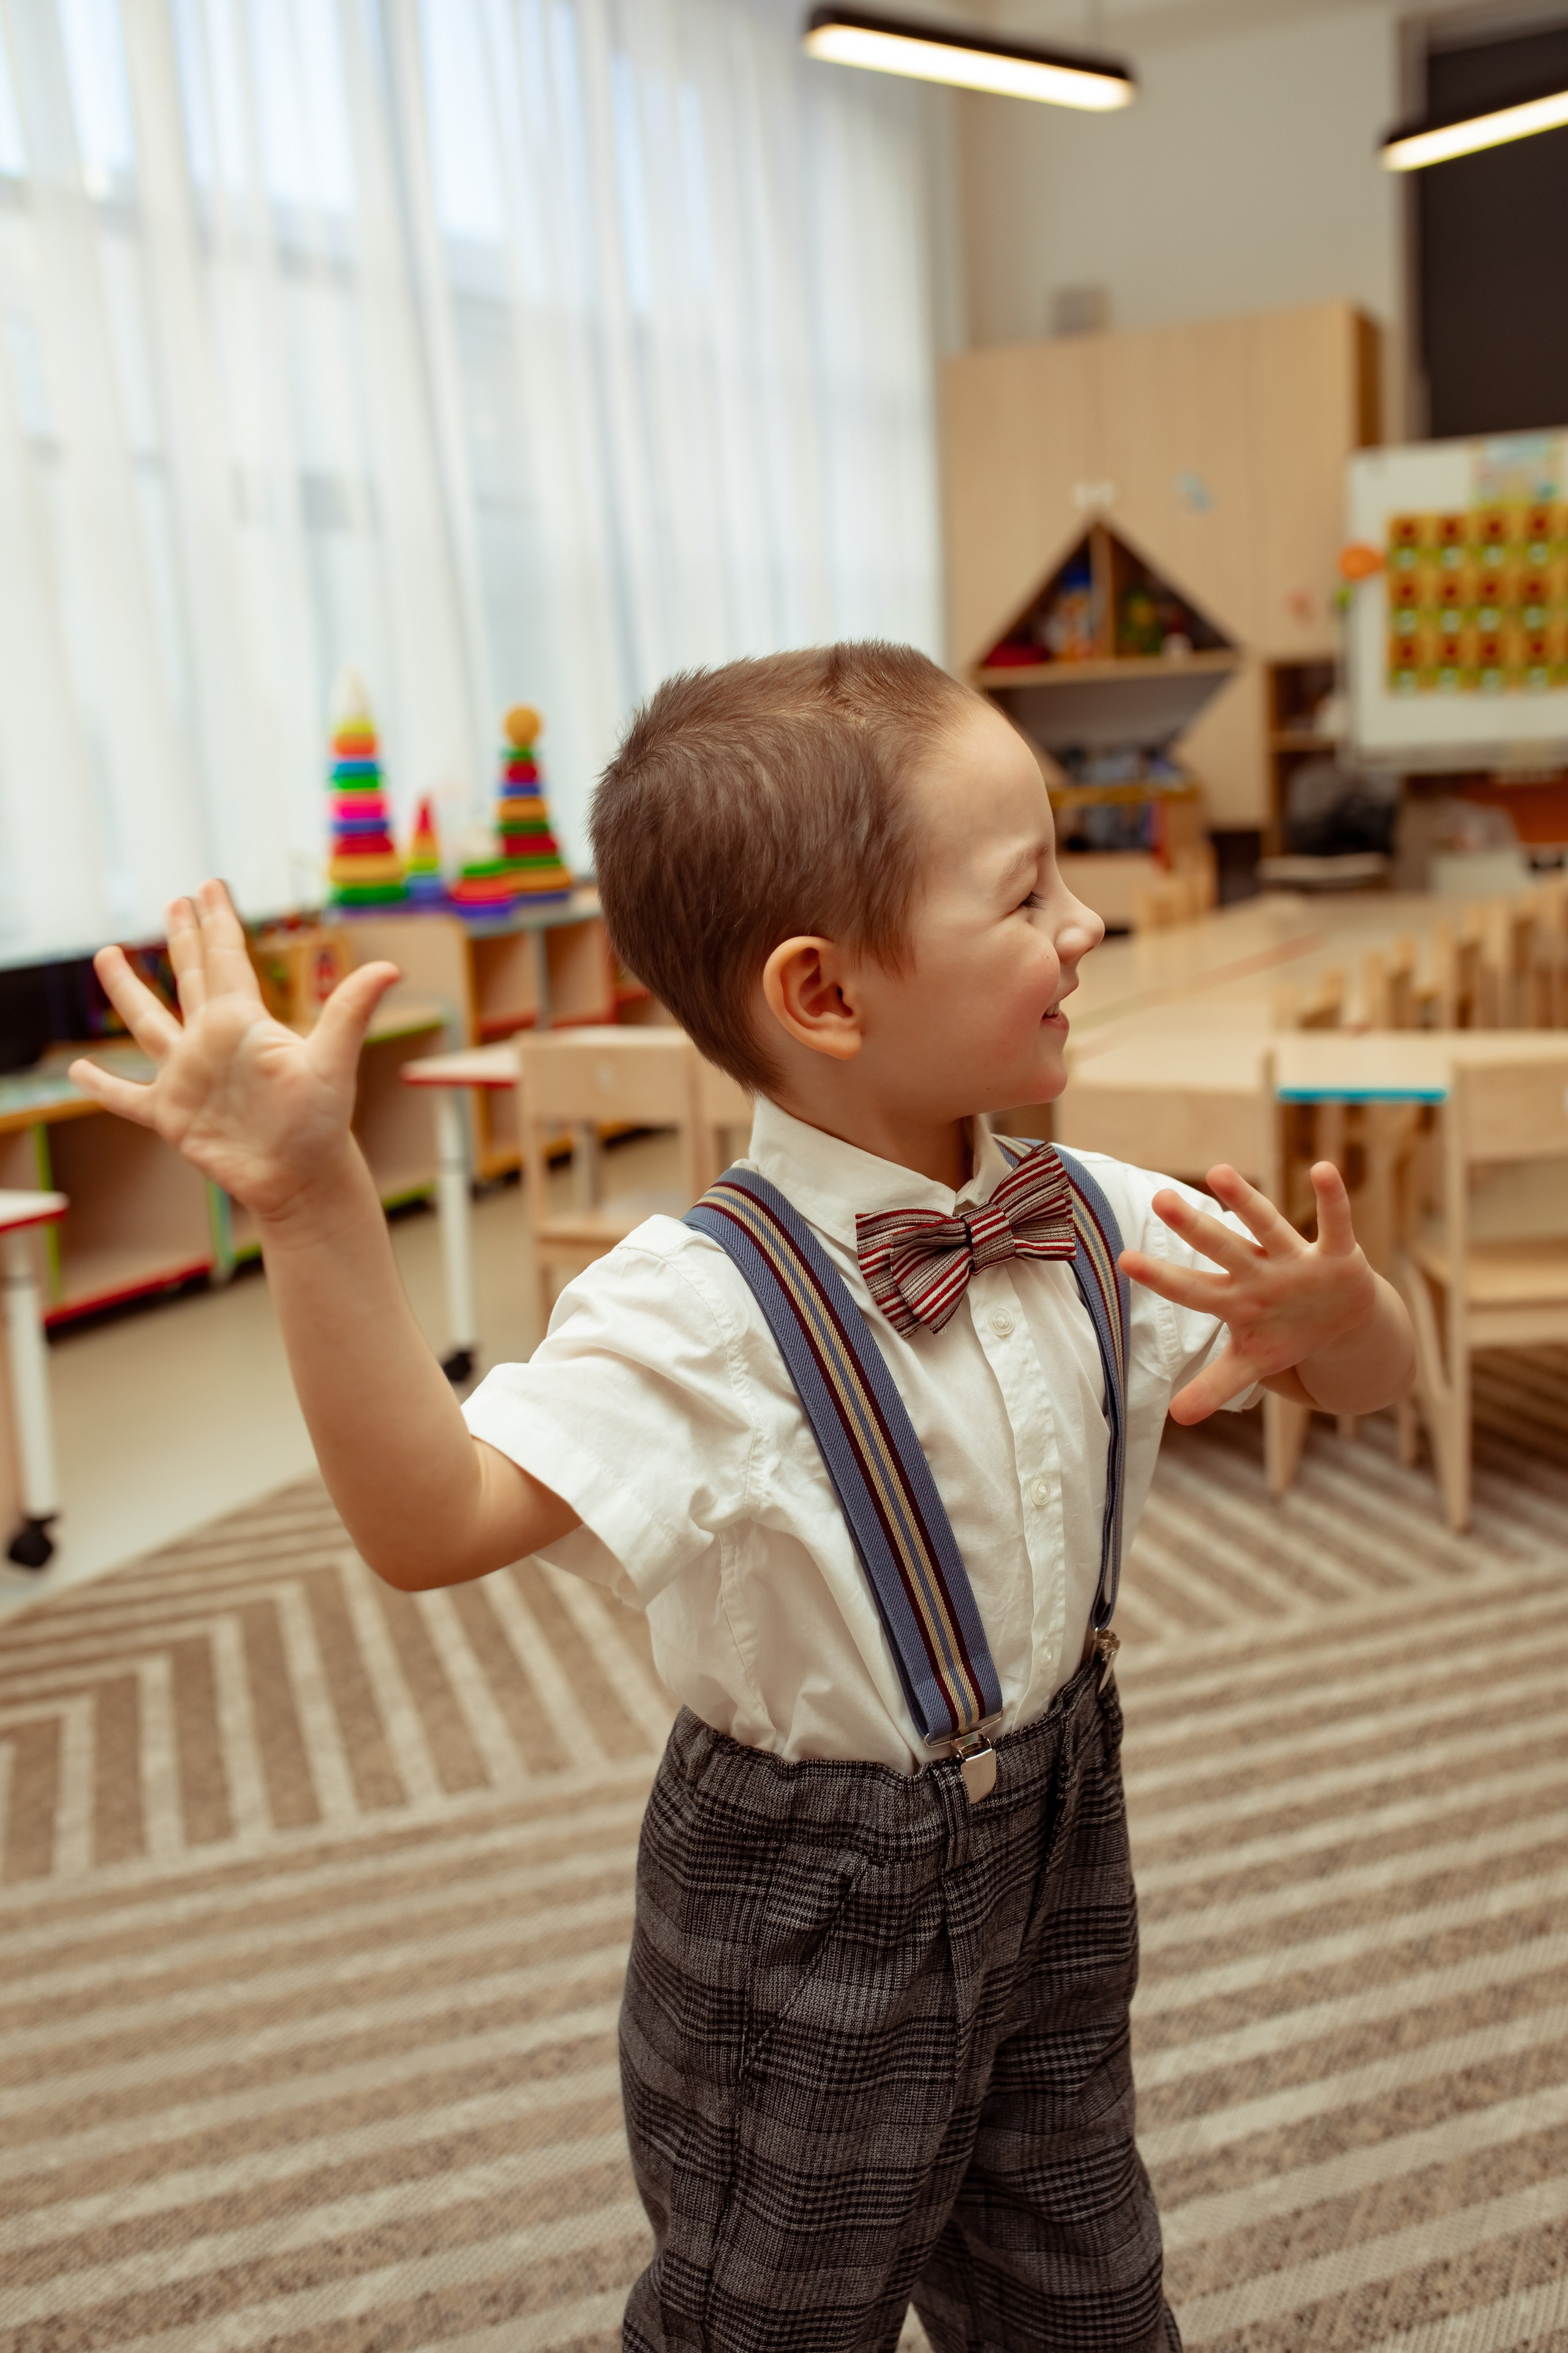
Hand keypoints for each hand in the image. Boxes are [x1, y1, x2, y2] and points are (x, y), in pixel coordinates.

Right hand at [68, 880, 400, 1222]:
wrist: (301, 1179)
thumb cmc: (322, 1122)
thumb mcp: (334, 1062)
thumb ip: (351, 1012)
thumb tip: (391, 968)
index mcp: (242, 1022)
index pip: (225, 959)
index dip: (217, 922)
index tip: (208, 887)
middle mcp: (211, 1042)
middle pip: (191, 978)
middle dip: (183, 938)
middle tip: (175, 902)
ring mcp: (188, 1077)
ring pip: (148, 1023)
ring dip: (127, 990)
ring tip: (107, 953)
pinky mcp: (171, 1115)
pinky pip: (126, 1097)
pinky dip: (101, 1087)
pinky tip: (77, 1072)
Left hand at [1119, 1162, 1379, 1423]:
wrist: (1342, 1320)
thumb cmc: (1285, 1333)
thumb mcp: (1252, 1363)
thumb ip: (1215, 1385)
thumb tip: (1177, 1418)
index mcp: (1237, 1299)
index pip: (1192, 1289)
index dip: (1161, 1278)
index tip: (1123, 1260)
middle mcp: (1260, 1272)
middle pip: (1222, 1248)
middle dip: (1194, 1227)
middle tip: (1159, 1198)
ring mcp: (1296, 1260)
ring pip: (1267, 1226)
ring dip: (1246, 1201)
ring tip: (1219, 1172)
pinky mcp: (1336, 1254)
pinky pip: (1334, 1224)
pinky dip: (1332, 1198)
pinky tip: (1321, 1169)